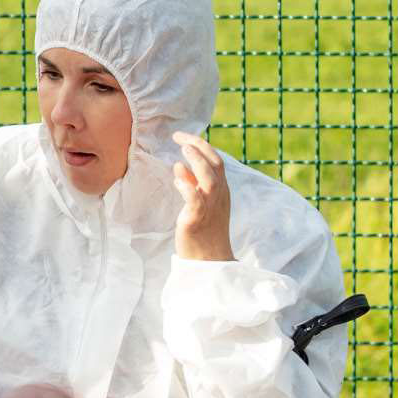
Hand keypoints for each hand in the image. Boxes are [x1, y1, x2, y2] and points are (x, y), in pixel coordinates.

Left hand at [171, 132, 232, 261]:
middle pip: (215, 164)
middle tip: (179, 137)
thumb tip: (181, 167)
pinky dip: (187, 187)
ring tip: (183, 150)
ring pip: (210, 179)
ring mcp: (210, 207)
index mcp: (221, 190)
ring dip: (197, 162)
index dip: (201, 146)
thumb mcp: (201, 204)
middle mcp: (218, 196)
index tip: (183, 138)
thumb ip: (193, 185)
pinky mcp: (197, 219)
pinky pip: (195, 200)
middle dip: (199, 146)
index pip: (216, 161)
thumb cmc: (204, 231)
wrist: (210, 259)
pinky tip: (177, 178)